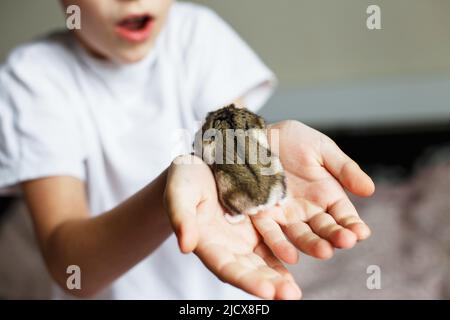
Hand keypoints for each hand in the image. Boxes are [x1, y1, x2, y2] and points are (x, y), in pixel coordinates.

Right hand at [164, 155, 301, 299]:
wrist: (201, 164)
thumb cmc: (184, 179)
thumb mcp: (179, 194)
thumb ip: (181, 218)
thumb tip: (186, 246)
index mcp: (207, 242)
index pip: (226, 268)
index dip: (246, 280)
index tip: (267, 291)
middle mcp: (228, 246)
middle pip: (249, 271)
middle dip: (269, 284)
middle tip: (290, 295)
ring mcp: (245, 237)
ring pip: (265, 261)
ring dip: (281, 275)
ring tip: (297, 288)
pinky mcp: (259, 224)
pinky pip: (276, 241)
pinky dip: (288, 251)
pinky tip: (305, 256)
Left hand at [250, 120, 374, 263]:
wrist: (257, 136)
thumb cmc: (291, 140)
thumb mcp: (322, 149)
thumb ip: (344, 169)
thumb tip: (370, 190)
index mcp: (328, 195)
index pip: (345, 216)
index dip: (353, 225)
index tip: (361, 233)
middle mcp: (309, 210)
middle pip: (326, 229)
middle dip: (336, 237)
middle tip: (346, 241)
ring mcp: (286, 216)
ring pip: (302, 236)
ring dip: (313, 245)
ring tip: (324, 251)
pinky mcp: (263, 217)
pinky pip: (272, 234)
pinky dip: (280, 245)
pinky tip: (291, 256)